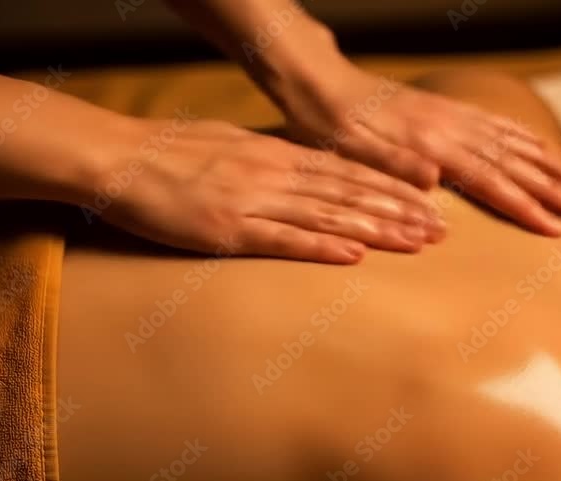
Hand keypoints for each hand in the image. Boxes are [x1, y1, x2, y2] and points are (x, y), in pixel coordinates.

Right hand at [87, 118, 444, 262]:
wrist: (118, 159)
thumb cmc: (172, 154)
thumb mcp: (232, 145)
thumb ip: (272, 162)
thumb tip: (306, 172)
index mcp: (276, 156)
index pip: (349, 174)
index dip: (392, 189)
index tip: (428, 204)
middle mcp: (273, 175)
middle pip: (349, 194)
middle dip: (399, 212)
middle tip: (441, 230)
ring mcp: (252, 201)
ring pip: (327, 216)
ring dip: (375, 230)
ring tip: (415, 243)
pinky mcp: (226, 230)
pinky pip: (281, 240)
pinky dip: (320, 247)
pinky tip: (353, 256)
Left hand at [277, 57, 560, 234]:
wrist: (319, 82)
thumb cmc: (330, 125)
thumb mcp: (351, 150)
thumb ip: (394, 164)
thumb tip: (435, 180)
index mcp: (432, 145)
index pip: (490, 182)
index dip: (526, 207)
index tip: (556, 229)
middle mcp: (450, 129)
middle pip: (512, 163)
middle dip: (550, 191)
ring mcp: (452, 116)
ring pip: (511, 141)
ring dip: (546, 163)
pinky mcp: (446, 109)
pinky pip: (496, 123)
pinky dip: (523, 137)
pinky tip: (538, 145)